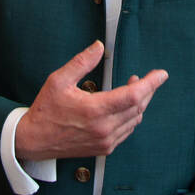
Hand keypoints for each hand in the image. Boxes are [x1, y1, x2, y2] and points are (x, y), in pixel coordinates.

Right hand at [14, 40, 166, 159]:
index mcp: (95, 110)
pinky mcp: (104, 148)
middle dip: (147, 90)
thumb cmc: (45, 111)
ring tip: (134, 88)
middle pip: (138, 107)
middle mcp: (103, 128)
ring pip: (135, 120)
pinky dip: (132, 117)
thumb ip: (81, 62)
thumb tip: (99, 47)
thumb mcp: (59, 80)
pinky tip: (126, 107)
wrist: (34, 141)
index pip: (133, 96)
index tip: (161, 74)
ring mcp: (105, 140)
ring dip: (140, 103)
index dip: (151, 84)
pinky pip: (127, 131)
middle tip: (149, 78)